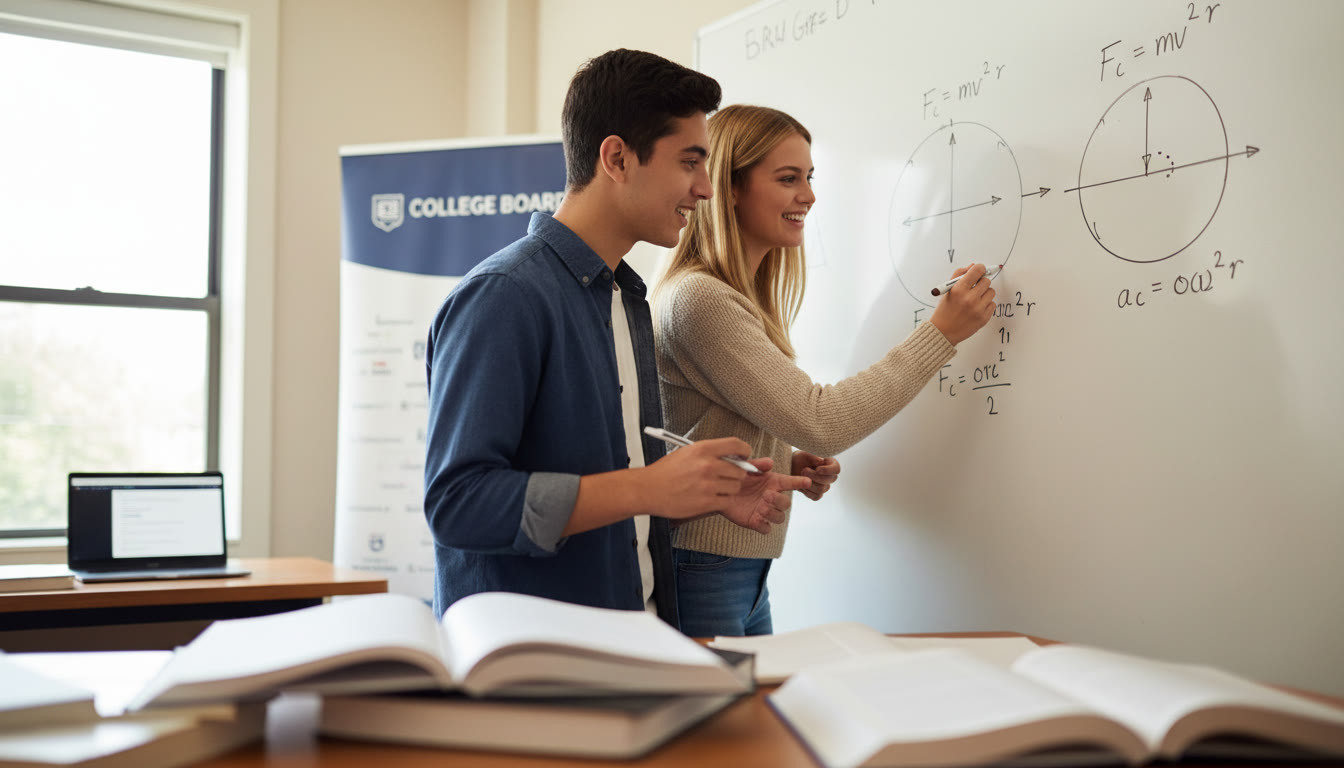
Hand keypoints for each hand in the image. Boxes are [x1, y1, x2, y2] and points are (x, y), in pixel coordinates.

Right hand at [641, 437, 759, 519]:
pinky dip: (723, 501)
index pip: (737, 445)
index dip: (745, 450)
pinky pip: (727, 501)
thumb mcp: (687, 452)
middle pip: (740, 470)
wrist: (648, 489)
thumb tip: (731, 456)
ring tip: (716, 488)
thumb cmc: (665, 472)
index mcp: (703, 449)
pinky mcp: (706, 502)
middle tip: (727, 476)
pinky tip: (712, 498)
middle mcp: (708, 465)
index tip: (744, 456)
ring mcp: (708, 485)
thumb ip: (709, 453)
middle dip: (736, 474)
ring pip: (735, 487)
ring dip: (729, 489)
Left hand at [719, 457, 812, 533]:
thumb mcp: (745, 467)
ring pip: (779, 517)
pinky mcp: (755, 522)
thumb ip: (757, 464)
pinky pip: (766, 529)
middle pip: (786, 503)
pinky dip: (764, 525)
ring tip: (760, 507)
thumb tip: (770, 462)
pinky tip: (756, 518)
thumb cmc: (735, 475)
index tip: (807, 481)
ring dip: (773, 513)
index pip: (791, 482)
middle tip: (766, 495)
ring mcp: (764, 511)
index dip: (800, 482)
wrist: (718, 489)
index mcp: (773, 482)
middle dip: (779, 500)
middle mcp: (772, 497)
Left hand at [791, 451, 839, 500]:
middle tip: (804, 470)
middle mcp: (830, 476)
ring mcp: (824, 486)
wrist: (791, 468)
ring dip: (809, 483)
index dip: (828, 470)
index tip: (817, 469)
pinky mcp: (817, 494)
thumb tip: (821, 460)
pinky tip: (801, 485)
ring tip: (801, 476)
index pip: (836, 469)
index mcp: (830, 464)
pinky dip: (807, 491)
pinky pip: (816, 496)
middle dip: (814, 476)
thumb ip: (812, 456)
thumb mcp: (803, 454)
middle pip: (829, 480)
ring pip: (822, 489)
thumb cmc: (799, 459)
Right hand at [928, 262, 995, 344]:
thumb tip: (973, 266)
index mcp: (959, 289)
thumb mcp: (947, 290)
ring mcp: (978, 309)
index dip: (980, 268)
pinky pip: (993, 304)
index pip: (977, 270)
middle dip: (981, 282)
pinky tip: (977, 308)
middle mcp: (969, 298)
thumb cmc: (945, 310)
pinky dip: (986, 304)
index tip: (980, 270)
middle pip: (987, 281)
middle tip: (975, 288)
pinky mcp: (984, 318)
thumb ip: (959, 275)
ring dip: (985, 293)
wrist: (944, 332)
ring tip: (976, 299)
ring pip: (992, 292)